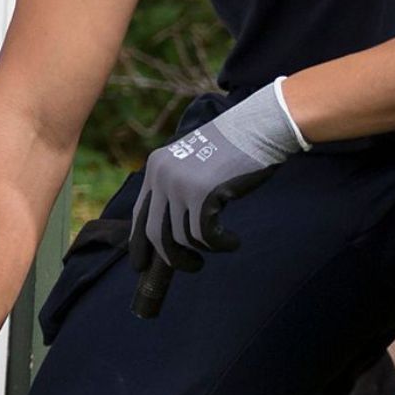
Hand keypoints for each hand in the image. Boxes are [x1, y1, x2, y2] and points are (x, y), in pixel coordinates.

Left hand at [134, 79, 306, 273]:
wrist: (256, 128)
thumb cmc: (232, 150)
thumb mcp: (193, 165)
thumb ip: (177, 189)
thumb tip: (170, 235)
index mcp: (155, 168)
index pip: (139, 214)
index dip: (139, 243)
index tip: (141, 266)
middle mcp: (161, 176)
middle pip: (155, 233)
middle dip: (171, 258)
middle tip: (192, 266)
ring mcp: (180, 184)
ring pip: (182, 237)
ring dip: (205, 248)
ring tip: (223, 242)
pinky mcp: (202, 193)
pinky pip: (204, 235)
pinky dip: (220, 244)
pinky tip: (233, 241)